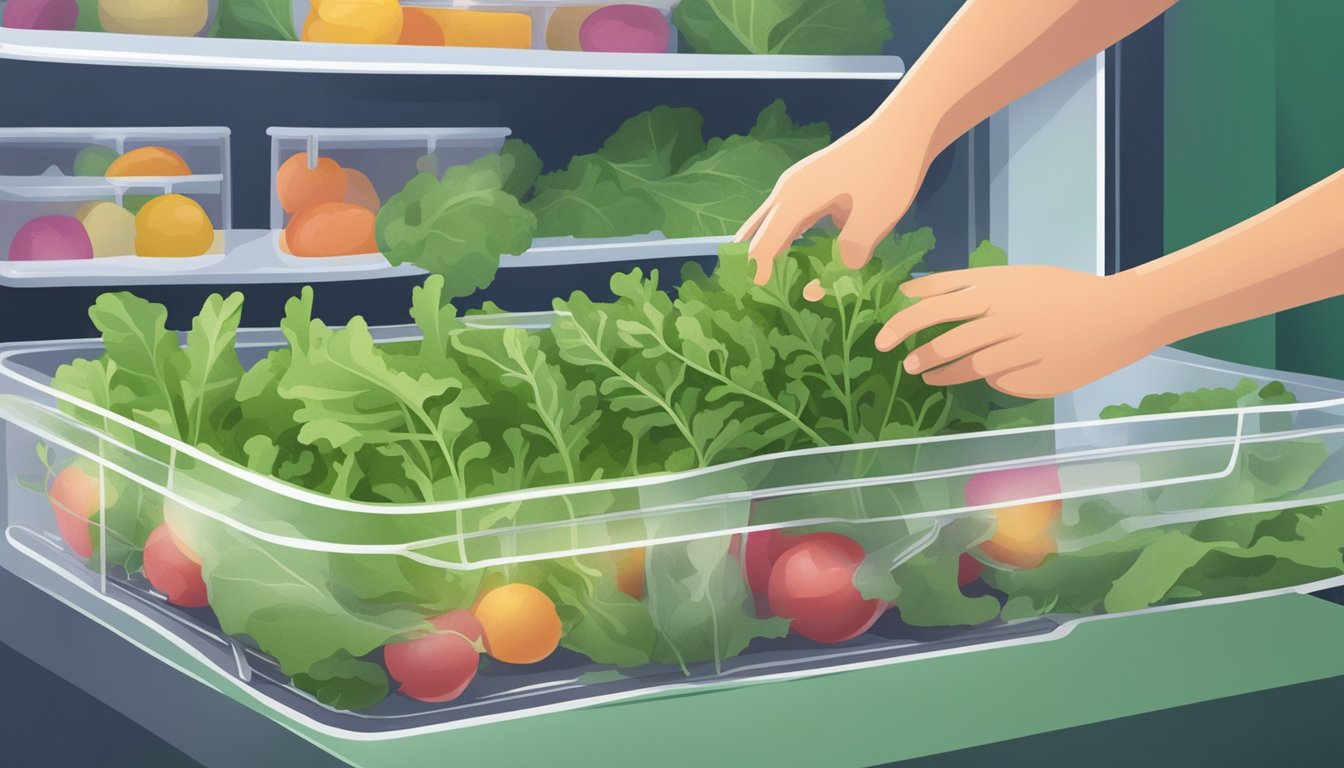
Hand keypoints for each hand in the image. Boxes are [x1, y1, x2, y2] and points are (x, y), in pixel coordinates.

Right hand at [734, 118, 934, 284]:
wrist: (906, 127)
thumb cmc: (890, 169)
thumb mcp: (875, 218)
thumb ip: (850, 252)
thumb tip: (833, 277)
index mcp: (796, 198)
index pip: (765, 243)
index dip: (757, 271)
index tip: (749, 296)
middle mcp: (790, 190)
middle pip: (757, 229)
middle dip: (748, 258)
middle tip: (738, 289)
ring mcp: (801, 184)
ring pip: (771, 220)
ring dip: (764, 246)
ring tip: (757, 276)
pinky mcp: (816, 184)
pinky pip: (789, 216)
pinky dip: (783, 236)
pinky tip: (788, 254)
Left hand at [875, 266, 1162, 398]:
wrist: (1117, 316)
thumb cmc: (1061, 292)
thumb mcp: (1013, 278)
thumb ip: (964, 284)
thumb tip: (913, 293)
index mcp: (997, 288)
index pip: (935, 303)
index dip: (904, 319)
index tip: (885, 333)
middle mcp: (1003, 317)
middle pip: (944, 338)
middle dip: (914, 350)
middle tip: (899, 359)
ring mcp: (1017, 350)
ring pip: (965, 366)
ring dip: (938, 371)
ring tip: (924, 374)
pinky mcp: (1031, 378)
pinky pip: (997, 381)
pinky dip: (988, 377)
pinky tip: (992, 373)